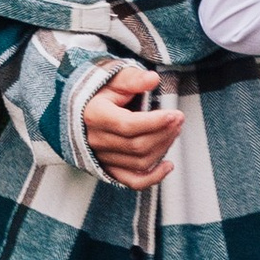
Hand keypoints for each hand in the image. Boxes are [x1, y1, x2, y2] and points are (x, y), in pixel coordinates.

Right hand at [79, 63, 182, 185]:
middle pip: (137, 145)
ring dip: (162, 148)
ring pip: (139, 162)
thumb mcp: (113, 79)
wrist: (80, 110)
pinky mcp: (108, 168)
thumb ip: (132, 79)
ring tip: (174, 131)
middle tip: (178, 119)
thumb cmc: (99, 93)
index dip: (155, 122)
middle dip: (164, 133)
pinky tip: (168, 166)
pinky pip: (132, 181)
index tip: (173, 114)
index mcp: (94, 116)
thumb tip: (152, 79)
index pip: (128, 125)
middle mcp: (95, 140)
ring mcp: (101, 157)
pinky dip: (152, 178)